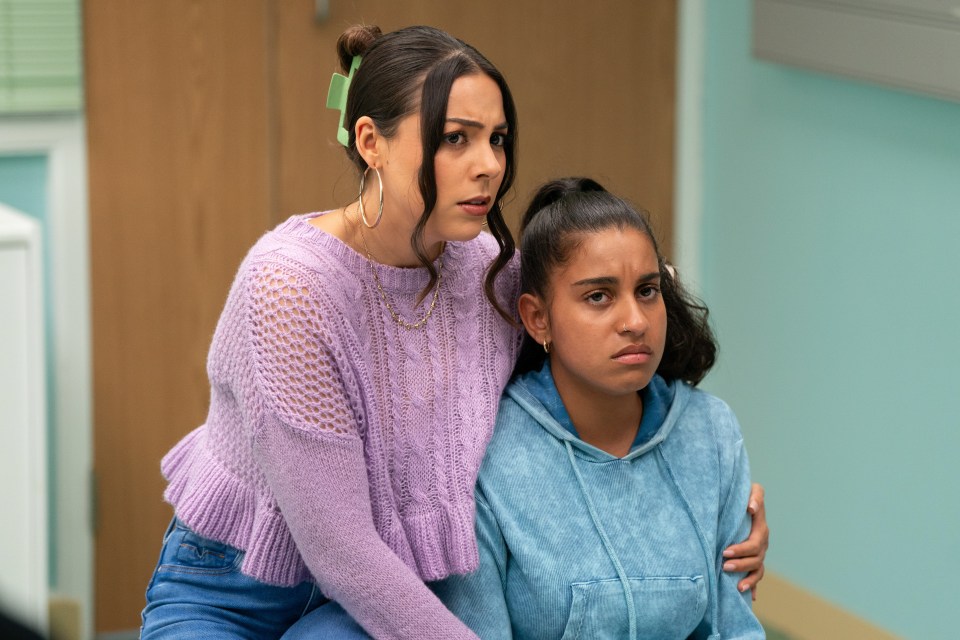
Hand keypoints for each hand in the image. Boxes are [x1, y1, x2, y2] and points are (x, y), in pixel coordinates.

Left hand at [722, 482, 767, 599]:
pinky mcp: (754, 559)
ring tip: (736, 586)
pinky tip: (750, 596)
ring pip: (757, 570)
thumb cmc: (745, 495)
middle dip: (740, 564)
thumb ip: (755, 496)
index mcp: (761, 529)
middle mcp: (762, 543)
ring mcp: (759, 552)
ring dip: (747, 578)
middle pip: (755, 559)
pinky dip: (754, 586)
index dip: (741, 550)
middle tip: (723, 565)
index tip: (726, 551)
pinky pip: (757, 576)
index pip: (754, 544)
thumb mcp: (752, 490)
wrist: (744, 500)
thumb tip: (751, 507)